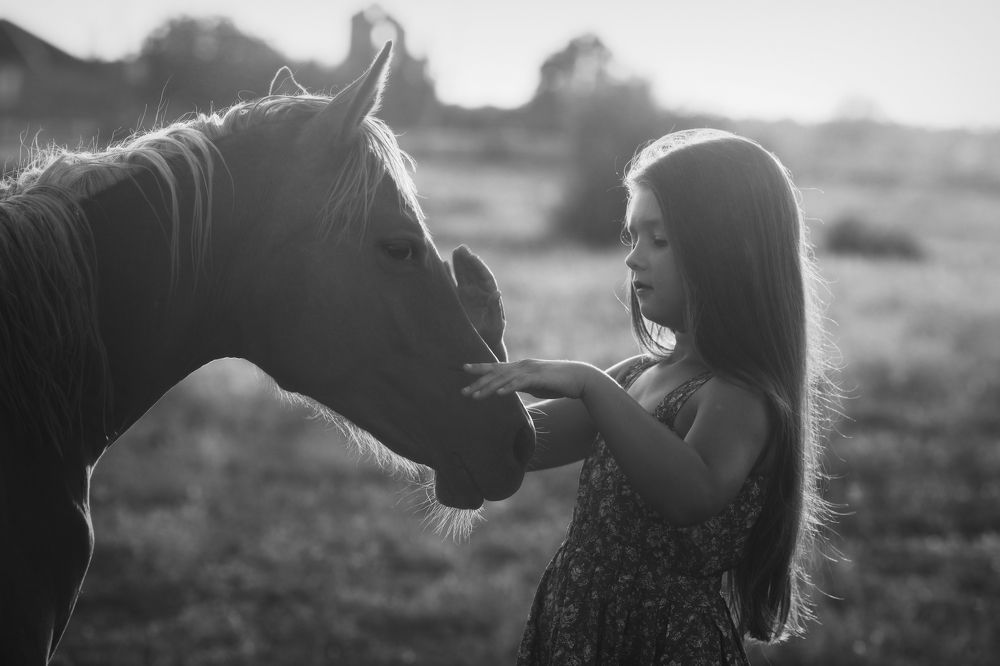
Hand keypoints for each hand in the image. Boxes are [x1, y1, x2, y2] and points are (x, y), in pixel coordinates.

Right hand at [450, 245, 506, 360]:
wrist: (482, 346)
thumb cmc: (491, 337)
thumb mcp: (495, 324)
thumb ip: (495, 309)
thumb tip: (497, 292)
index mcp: (489, 296)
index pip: (484, 276)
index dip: (478, 265)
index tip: (471, 256)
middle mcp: (479, 293)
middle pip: (473, 273)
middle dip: (467, 261)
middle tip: (461, 248)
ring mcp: (468, 296)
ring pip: (463, 276)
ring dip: (459, 264)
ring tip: (455, 251)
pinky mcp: (458, 301)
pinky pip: (453, 285)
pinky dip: (449, 275)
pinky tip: (444, 264)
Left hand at [462, 359, 598, 399]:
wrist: (580, 378)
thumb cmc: (558, 382)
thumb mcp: (535, 385)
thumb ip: (521, 386)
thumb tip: (508, 390)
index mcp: (520, 367)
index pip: (496, 367)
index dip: (480, 368)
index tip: (464, 369)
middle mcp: (522, 366)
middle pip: (496, 374)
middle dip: (478, 382)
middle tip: (463, 392)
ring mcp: (530, 370)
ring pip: (505, 379)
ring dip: (489, 388)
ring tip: (475, 396)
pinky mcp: (539, 378)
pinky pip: (521, 383)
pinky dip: (509, 388)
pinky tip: (499, 394)